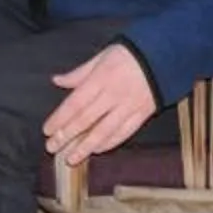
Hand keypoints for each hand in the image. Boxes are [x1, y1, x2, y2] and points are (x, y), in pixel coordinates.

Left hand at [43, 45, 156, 165]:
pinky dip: (110, 143)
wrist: (164, 55)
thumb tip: (56, 81)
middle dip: (67, 136)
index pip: (75, 103)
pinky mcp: (143, 114)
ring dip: (86, 147)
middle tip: (52, 148)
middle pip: (86, 120)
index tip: (47, 130)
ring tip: (71, 158)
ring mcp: (129, 107)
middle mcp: (113, 95)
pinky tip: (97, 150)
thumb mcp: (101, 56)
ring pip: (104, 131)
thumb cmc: (128, 54)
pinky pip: (124, 132)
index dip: (60, 119)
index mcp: (100, 79)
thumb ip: (79, 73)